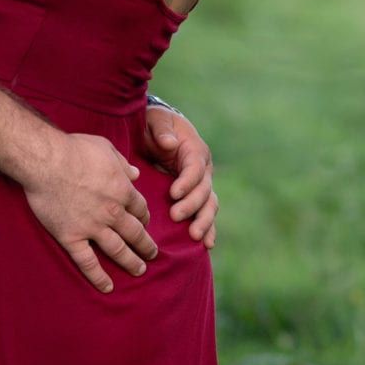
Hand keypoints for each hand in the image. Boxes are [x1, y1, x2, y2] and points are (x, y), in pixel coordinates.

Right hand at [22, 130, 157, 293]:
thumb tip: (136, 173)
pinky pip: (87, 262)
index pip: (141, 209)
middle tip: (153, 254)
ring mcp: (92, 227)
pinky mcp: (71, 237)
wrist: (45, 160)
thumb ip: (123, 163)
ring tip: (140, 270)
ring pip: (118, 250)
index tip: (145, 223)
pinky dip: (99, 277)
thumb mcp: (105, 148)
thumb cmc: (74, 149)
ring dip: (131, 262)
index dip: (144, 218)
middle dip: (146, 245)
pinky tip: (107, 287)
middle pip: (136, 233)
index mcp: (123, 191)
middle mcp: (112, 212)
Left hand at [142, 104, 216, 246]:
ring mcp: (202, 184)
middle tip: (175, 216)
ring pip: (209, 204)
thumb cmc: (154, 124)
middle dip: (192, 205)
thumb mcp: (156, 121)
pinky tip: (208, 244)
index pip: (196, 169)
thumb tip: (169, 143)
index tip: (173, 194)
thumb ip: (162, 130)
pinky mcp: (196, 196)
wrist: (157, 132)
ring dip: (204, 221)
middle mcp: (203, 169)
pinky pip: (206, 213)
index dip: (187, 182)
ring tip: (196, 237)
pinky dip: (209, 228)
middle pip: (204, 190)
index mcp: (195, 150)